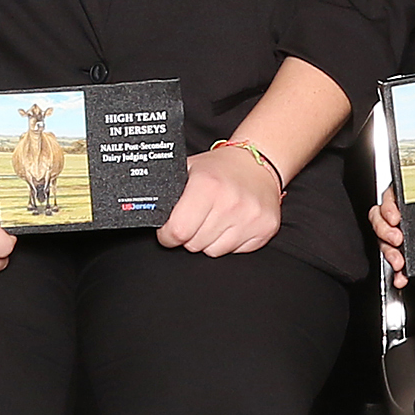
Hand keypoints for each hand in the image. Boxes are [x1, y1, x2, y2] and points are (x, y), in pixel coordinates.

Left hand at [159, 145, 285, 256]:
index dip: (168, 234)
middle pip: (194, 244)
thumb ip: (170, 193)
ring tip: (215, 218)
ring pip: (213, 251)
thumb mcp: (190, 170)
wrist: (258, 162)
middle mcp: (230, 201)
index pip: (177, 231)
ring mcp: (250, 217)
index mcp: (207, 185)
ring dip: (209, 240)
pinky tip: (232, 222)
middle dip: (189, 236)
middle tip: (196, 219)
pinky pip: (234, 252)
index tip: (169, 231)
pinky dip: (229, 241)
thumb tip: (149, 214)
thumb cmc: (219, 168)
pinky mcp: (265, 228)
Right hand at [370, 188, 406, 286]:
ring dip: (389, 253)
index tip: (395, 218)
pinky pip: (393, 264)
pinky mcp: (402, 255)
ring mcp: (400, 236)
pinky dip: (396, 273)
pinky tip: (401, 278)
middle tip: (397, 239)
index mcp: (411, 198)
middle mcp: (403, 216)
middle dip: (385, 231)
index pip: (391, 196)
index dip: (389, 207)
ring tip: (398, 262)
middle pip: (380, 219)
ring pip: (383, 242)